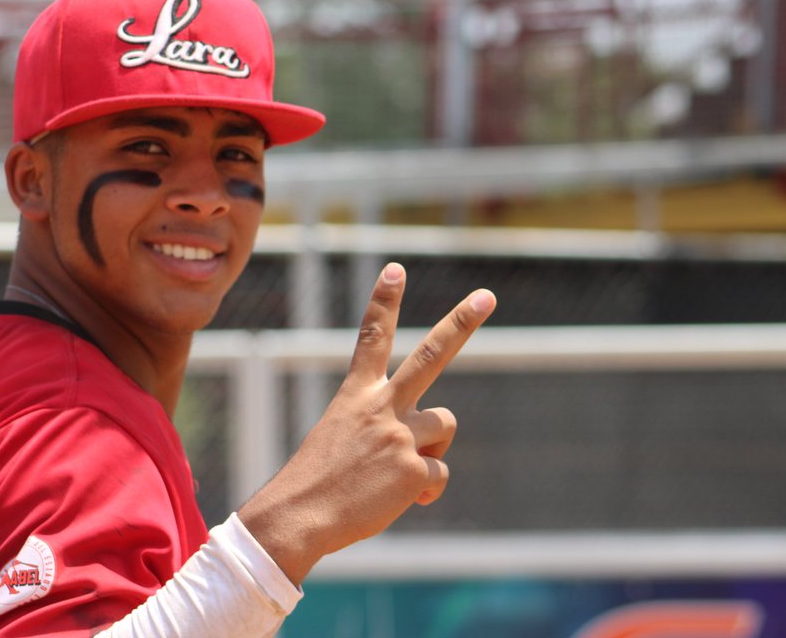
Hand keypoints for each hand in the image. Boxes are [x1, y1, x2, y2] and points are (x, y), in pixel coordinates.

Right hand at [238, 262, 495, 584]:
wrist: (299, 517)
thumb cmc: (319, 483)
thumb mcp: (343, 440)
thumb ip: (386, 432)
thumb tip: (429, 455)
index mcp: (356, 394)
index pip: (371, 337)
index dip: (384, 301)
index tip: (396, 269)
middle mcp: (380, 405)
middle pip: (430, 354)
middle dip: (461, 323)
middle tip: (486, 297)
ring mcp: (399, 434)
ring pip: (444, 426)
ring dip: (430, 450)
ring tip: (392, 473)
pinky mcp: (413, 468)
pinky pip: (439, 475)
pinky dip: (423, 492)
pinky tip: (395, 501)